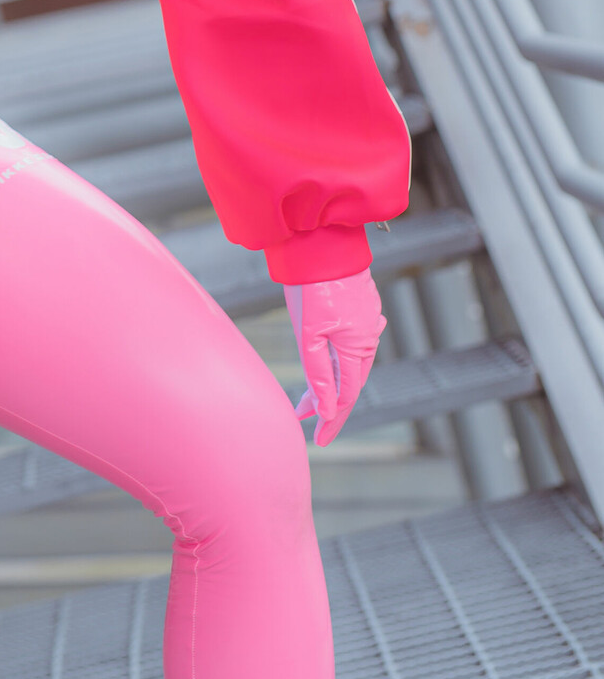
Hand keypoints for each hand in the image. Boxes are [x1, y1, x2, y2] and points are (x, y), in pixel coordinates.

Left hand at [283, 267, 385, 447]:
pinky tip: (335, 361)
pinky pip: (355, 338)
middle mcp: (369, 334)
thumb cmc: (310, 286)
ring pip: (353, 359)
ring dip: (333, 379)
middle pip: (351, 380)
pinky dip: (340, 355)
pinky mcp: (362, 301)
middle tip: (309, 421)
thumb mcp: (308, 334)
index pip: (346, 395)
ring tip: (311, 396)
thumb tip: (326, 410)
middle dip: (330, 403)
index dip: (332, 419)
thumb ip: (318, 374)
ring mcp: (368, 316)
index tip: (318, 440)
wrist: (319, 238)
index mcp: (359, 345)